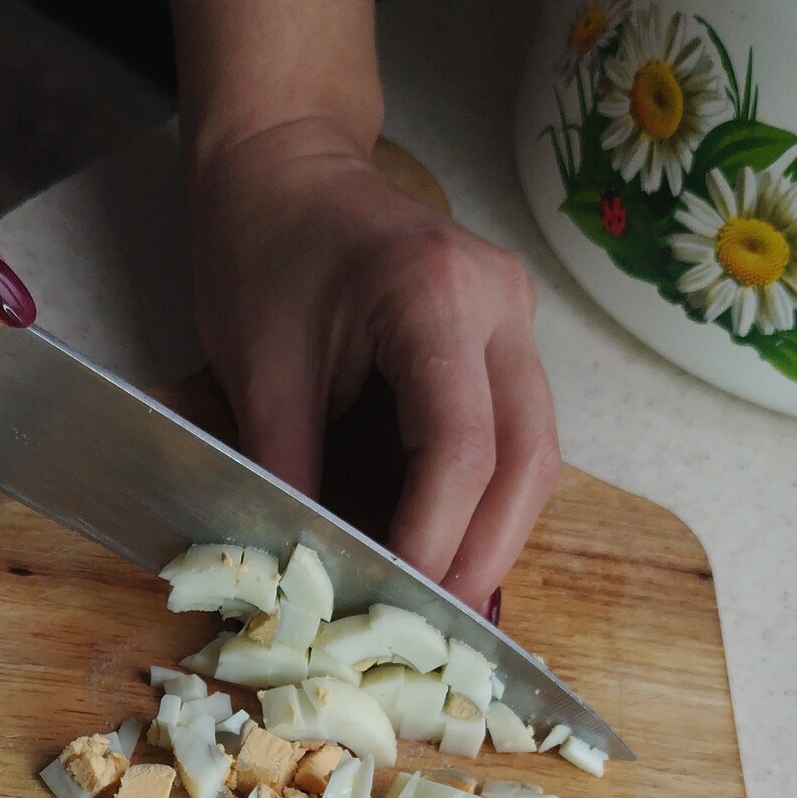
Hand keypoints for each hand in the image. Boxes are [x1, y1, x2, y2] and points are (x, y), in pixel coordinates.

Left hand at [189, 118, 561, 606]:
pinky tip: (452, 545)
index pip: (459, 446)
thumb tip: (315, 577)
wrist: (285, 166)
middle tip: (446, 631)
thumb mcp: (259, 371)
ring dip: (497, 534)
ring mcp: (515, 314)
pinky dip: (488, 497)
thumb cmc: (260, 250)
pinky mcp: (508, 335)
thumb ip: (290, 474)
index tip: (403, 603)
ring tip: (450, 602)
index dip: (436, 538)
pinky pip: (516, 432)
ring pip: (537, 453)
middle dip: (487, 552)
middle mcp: (498, 301)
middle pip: (528, 458)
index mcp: (432, 294)